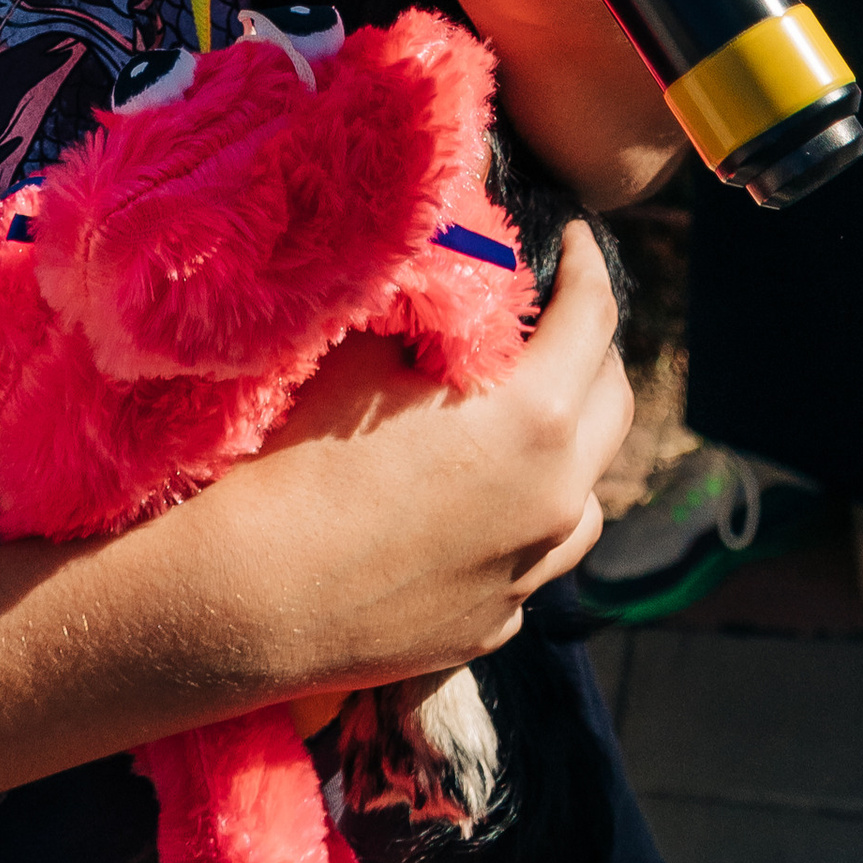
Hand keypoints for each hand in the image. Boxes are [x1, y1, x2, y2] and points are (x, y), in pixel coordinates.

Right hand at [204, 224, 633, 691]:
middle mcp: (554, 499)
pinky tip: (474, 506)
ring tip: (525, 420)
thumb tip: (453, 273)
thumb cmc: (300, 461)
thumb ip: (431, 315)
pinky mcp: (496, 622)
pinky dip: (523, 520)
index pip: (595, 318)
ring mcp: (530, 571)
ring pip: (588, 493)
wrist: (249, 599)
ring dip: (571, 446)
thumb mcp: (367, 355)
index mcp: (535, 420)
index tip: (576, 240)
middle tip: (555, 319)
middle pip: (614, 404)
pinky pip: (535, 556)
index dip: (588, 264)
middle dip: (593, 349)